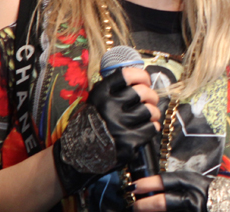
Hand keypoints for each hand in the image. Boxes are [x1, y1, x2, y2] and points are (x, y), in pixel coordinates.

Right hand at [53, 68, 159, 194]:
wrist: (77, 155)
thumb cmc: (91, 124)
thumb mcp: (96, 101)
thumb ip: (114, 90)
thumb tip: (143, 81)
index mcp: (101, 94)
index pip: (127, 75)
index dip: (142, 76)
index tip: (145, 81)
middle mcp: (109, 108)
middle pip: (143, 92)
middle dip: (151, 95)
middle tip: (150, 101)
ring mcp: (119, 125)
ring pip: (150, 110)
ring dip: (153, 112)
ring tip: (148, 115)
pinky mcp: (128, 142)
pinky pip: (151, 128)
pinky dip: (152, 127)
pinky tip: (145, 128)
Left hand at [133, 173, 229, 211]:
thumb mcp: (212, 187)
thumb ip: (192, 188)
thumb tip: (165, 190)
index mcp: (203, 184)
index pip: (175, 180)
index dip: (155, 182)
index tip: (138, 184)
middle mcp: (202, 198)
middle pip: (171, 200)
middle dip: (150, 201)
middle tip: (134, 202)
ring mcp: (201, 210)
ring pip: (174, 211)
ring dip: (155, 211)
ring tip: (140, 211)